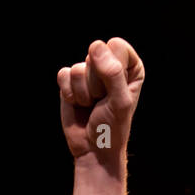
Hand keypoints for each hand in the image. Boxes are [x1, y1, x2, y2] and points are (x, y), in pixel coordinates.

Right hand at [57, 37, 143, 161]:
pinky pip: (63, 75)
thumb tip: (95, 46)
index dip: (112, 69)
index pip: (116, 46)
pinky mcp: (70, 81)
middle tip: (102, 101)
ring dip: (83, 92)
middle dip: (96, 83)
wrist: (93, 149)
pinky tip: (78, 104)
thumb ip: (112, 73)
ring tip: (91, 105)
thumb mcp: (119, 102)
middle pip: (95, 54)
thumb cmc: (112, 127)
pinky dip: (69, 94)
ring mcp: (89, 72)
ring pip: (78, 68)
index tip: (114, 91)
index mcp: (130, 66)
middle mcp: (110, 65)